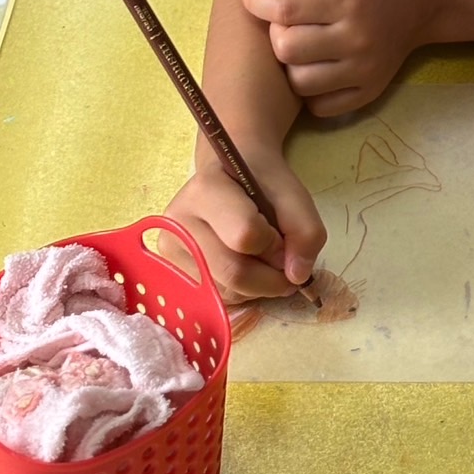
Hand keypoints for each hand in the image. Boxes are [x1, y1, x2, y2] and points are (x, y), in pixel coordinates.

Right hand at [161, 152, 326, 302]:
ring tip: (263, 258)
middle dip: (271, 276)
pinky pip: (215, 299)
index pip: (245, 235)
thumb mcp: (293, 194)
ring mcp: (168, 251)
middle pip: (233, 271)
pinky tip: (246, 267)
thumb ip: (305, 230)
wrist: (229, 174)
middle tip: (285, 262)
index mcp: (205, 190)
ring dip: (258, 286)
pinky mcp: (171, 272)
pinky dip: (242, 292)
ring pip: (225, 291)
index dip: (276, 245)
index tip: (285, 237)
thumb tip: (298, 276)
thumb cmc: (260, 182)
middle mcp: (176, 222)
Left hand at [236, 0, 430, 116]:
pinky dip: (310, 89)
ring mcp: (364, 71)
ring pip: (299, 82)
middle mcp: (357, 39)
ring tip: (303, 40)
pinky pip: (319, 107)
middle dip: (276, 30)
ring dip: (291, 62)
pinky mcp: (368, 92)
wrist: (423, 1)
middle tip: (288, 17)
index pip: (284, 8)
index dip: (256, 0)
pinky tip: (317, 65)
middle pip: (286, 48)